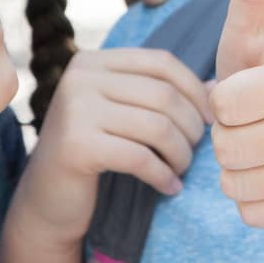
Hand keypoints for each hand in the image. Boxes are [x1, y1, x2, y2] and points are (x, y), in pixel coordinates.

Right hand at [17, 48, 211, 245]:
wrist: (46, 200)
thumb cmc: (93, 153)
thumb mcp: (123, 115)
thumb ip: (161, 95)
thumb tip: (217, 87)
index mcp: (92, 61)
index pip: (161, 62)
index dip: (194, 90)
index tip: (210, 119)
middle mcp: (80, 77)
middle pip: (163, 95)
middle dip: (191, 127)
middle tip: (195, 151)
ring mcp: (75, 109)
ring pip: (156, 127)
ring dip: (180, 154)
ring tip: (182, 169)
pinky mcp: (76, 146)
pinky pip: (141, 157)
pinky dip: (163, 175)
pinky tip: (170, 187)